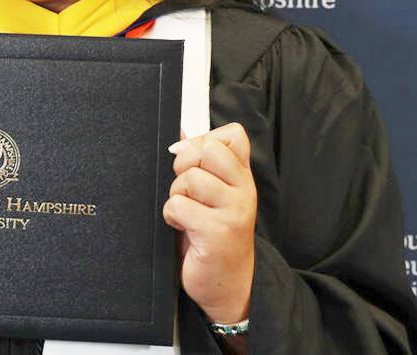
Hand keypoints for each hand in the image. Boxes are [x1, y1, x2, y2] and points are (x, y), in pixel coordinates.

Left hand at [165, 122, 255, 324]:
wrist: (227, 283)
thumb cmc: (214, 236)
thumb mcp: (213, 195)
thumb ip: (200, 165)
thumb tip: (179, 133)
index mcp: (242, 177)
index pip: (232, 134)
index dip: (204, 141)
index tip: (196, 164)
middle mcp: (244, 190)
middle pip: (207, 149)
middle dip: (185, 165)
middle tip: (188, 190)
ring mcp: (233, 211)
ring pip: (190, 179)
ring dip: (177, 195)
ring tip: (187, 213)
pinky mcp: (217, 232)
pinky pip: (179, 206)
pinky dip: (172, 216)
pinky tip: (184, 228)